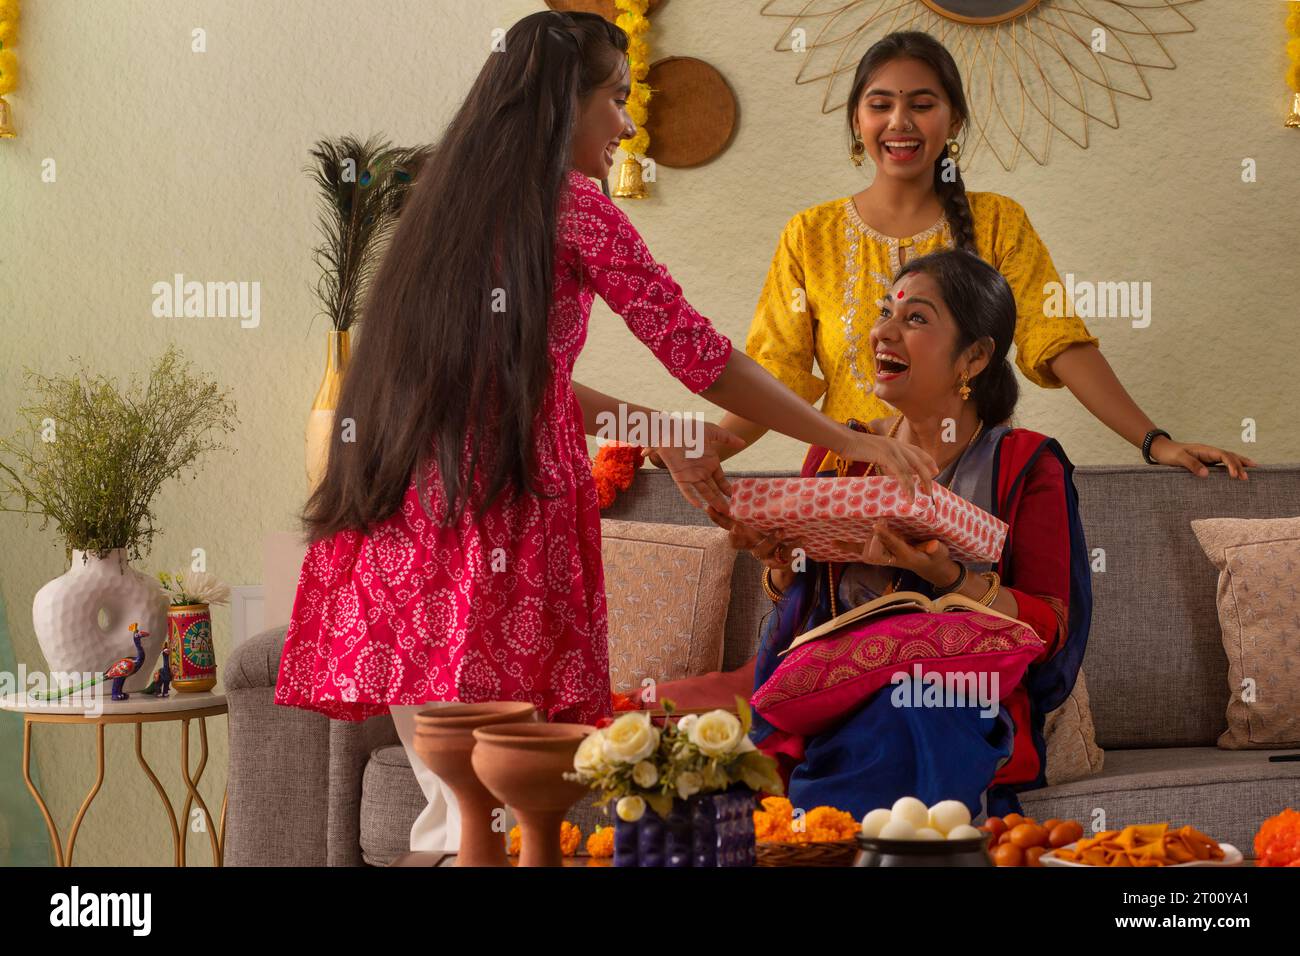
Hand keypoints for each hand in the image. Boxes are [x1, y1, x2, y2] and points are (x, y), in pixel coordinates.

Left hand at [652, 422, 745, 511]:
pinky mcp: (680, 477)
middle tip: (731, 512)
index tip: (734, 496)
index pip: (720, 479)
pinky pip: (686, 490)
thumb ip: (727, 438)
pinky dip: (692, 498)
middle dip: (722, 500)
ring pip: (704, 492)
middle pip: (714, 489)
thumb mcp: (712, 432)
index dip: (726, 488)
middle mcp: (702, 471)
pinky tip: (699, 506)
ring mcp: (691, 475)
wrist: (671, 429)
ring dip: (712, 502)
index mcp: (710, 462)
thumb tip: (743, 443)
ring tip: (721, 512)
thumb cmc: (689, 428)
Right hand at [706, 507, 803, 566]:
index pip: (726, 525)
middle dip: (735, 536)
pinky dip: (793, 547)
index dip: (716, 517)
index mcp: (744, 533)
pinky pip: (783, 556)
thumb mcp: (764, 519)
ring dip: (770, 540)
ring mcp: (762, 555)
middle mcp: (749, 544)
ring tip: (782, 531)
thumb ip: (760, 506)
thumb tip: (759, 483)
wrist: (785, 560)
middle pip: (736, 543)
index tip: (709, 507)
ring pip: (761, 551)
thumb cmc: (772, 531)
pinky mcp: (776, 562)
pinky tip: (802, 538)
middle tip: (737, 527)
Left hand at [834, 520, 956, 586]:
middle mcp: (893, 557)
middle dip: (868, 542)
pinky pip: (863, 551)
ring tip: (836, 540)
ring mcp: (886, 556)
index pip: (895, 545)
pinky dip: (849, 547)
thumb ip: (936, 549)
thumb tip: (932, 545)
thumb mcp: (940, 553)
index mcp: (907, 555)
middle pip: (874, 552)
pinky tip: (835, 542)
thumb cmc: (936, 557)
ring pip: (866, 552)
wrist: (931, 567)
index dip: (886, 536)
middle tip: (864, 529)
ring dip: (854, 546)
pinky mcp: (882, 553)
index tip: (877, 526)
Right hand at [839, 431, 938, 503]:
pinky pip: (901, 473)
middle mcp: (897, 444)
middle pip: (919, 461)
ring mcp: (892, 449)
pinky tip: (909, 495)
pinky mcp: (886, 455)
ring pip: (912, 469)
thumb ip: (886, 460)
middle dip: (927, 477)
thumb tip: (892, 472)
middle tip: (930, 491)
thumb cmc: (856, 447)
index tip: (935, 471)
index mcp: (895, 442)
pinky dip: (907, 485)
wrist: (845, 440)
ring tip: (921, 497)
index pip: (917, 451)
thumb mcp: (876, 452)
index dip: (928, 461)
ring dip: (919, 485)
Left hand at [1149, 437, 1255, 479]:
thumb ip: (1192, 464)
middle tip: (1248, 477)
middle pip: (1229, 456)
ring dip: (1240, 463)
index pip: (1223, 456)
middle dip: (1240, 465)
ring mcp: (1208, 456)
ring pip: (1228, 458)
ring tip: (1254, 469)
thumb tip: (1206, 474)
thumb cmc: (1169, 453)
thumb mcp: (1178, 458)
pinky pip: (1222, 463)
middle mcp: (1209, 452)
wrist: (1161, 449)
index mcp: (1205, 450)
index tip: (1235, 476)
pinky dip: (1231, 466)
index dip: (1231, 465)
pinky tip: (1237, 471)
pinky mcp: (1205, 462)